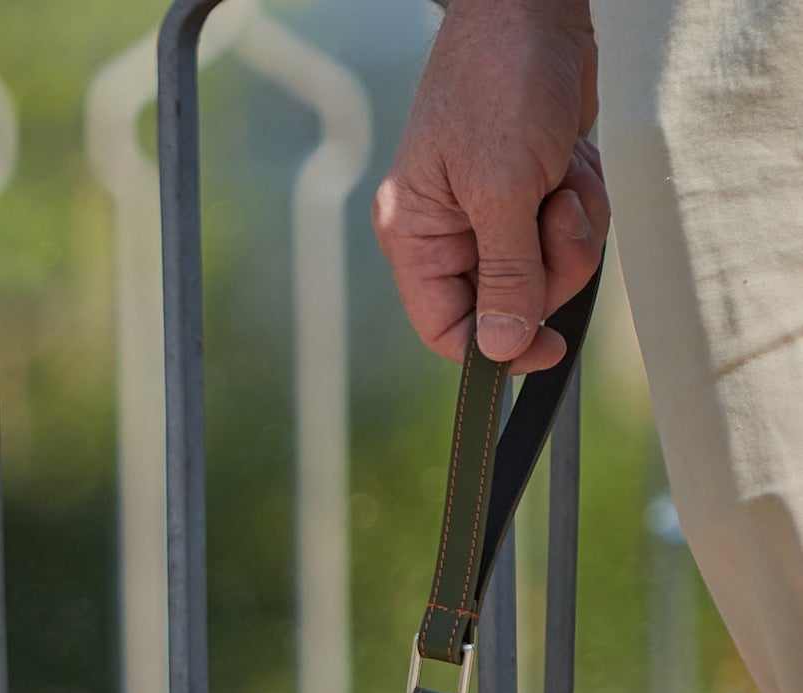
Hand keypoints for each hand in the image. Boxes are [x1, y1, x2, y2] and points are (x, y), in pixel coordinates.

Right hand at [372, 0, 608, 372]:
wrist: (537, 5)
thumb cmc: (500, 82)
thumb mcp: (503, 187)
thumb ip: (506, 273)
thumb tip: (501, 349)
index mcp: (417, 237)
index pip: (446, 327)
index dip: (493, 348)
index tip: (544, 348)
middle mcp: (452, 232)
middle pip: (509, 300)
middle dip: (550, 262)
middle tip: (557, 212)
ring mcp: (496, 211)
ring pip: (549, 264)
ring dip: (574, 224)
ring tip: (566, 173)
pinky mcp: (535, 188)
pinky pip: (570, 228)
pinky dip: (585, 197)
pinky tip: (574, 160)